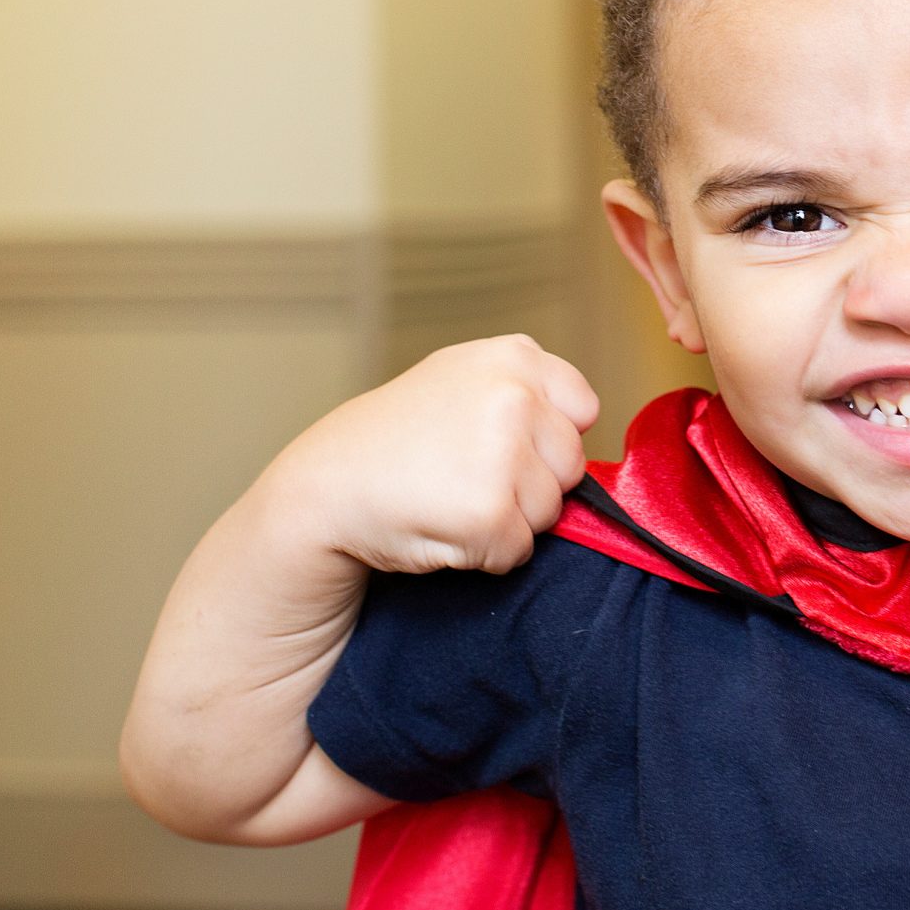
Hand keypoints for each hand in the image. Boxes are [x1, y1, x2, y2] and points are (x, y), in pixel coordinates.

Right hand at [260, 334, 602, 576]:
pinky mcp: (490, 512)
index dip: (546, 440)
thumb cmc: (395, 441)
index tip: (497, 444)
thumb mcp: (460, 381)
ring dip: (507, 520)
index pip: (583, 409)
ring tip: (448, 497)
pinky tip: (441, 525)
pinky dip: (485, 553)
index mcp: (514, 356)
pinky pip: (518, 551)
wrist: (325, 488)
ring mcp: (503, 453)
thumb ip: (525, 392)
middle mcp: (514, 395)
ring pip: (549, 512)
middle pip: (571, 466)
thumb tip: (583, 428)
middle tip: (462, 475)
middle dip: (530, 484)